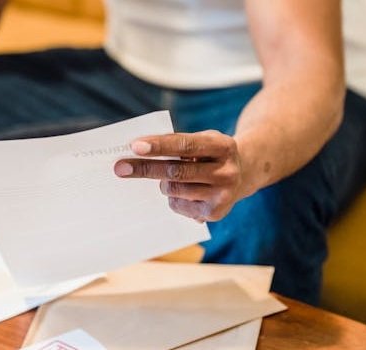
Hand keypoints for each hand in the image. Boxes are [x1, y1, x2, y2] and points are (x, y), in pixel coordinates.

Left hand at [114, 130, 258, 221]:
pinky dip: (173, 197)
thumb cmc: (212, 154)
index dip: (159, 145)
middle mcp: (226, 172)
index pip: (186, 145)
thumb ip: (179, 144)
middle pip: (176, 171)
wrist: (244, 174)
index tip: (135, 146)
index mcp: (224, 146)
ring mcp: (223, 195)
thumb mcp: (204, 141)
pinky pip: (179, 205)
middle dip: (145, 168)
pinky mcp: (215, 213)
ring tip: (169, 178)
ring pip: (174, 189)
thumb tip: (139, 154)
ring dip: (163, 183)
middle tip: (121, 167)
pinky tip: (184, 192)